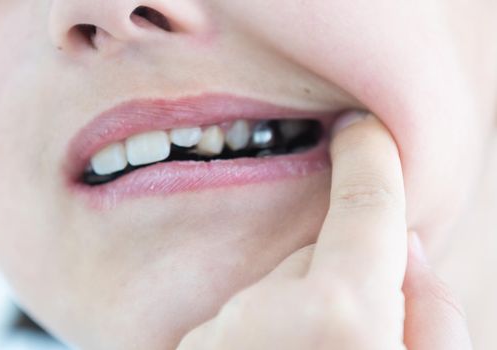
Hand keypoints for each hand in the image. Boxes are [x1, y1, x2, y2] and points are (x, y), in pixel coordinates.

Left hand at [177, 113, 471, 349]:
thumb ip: (431, 314)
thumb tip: (407, 248)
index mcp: (338, 319)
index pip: (364, 205)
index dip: (370, 159)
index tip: (362, 129)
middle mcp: (263, 316)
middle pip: (313, 258)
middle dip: (338, 280)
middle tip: (354, 336)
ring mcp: (216, 335)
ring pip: (275, 290)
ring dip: (299, 316)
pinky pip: (240, 322)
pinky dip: (263, 339)